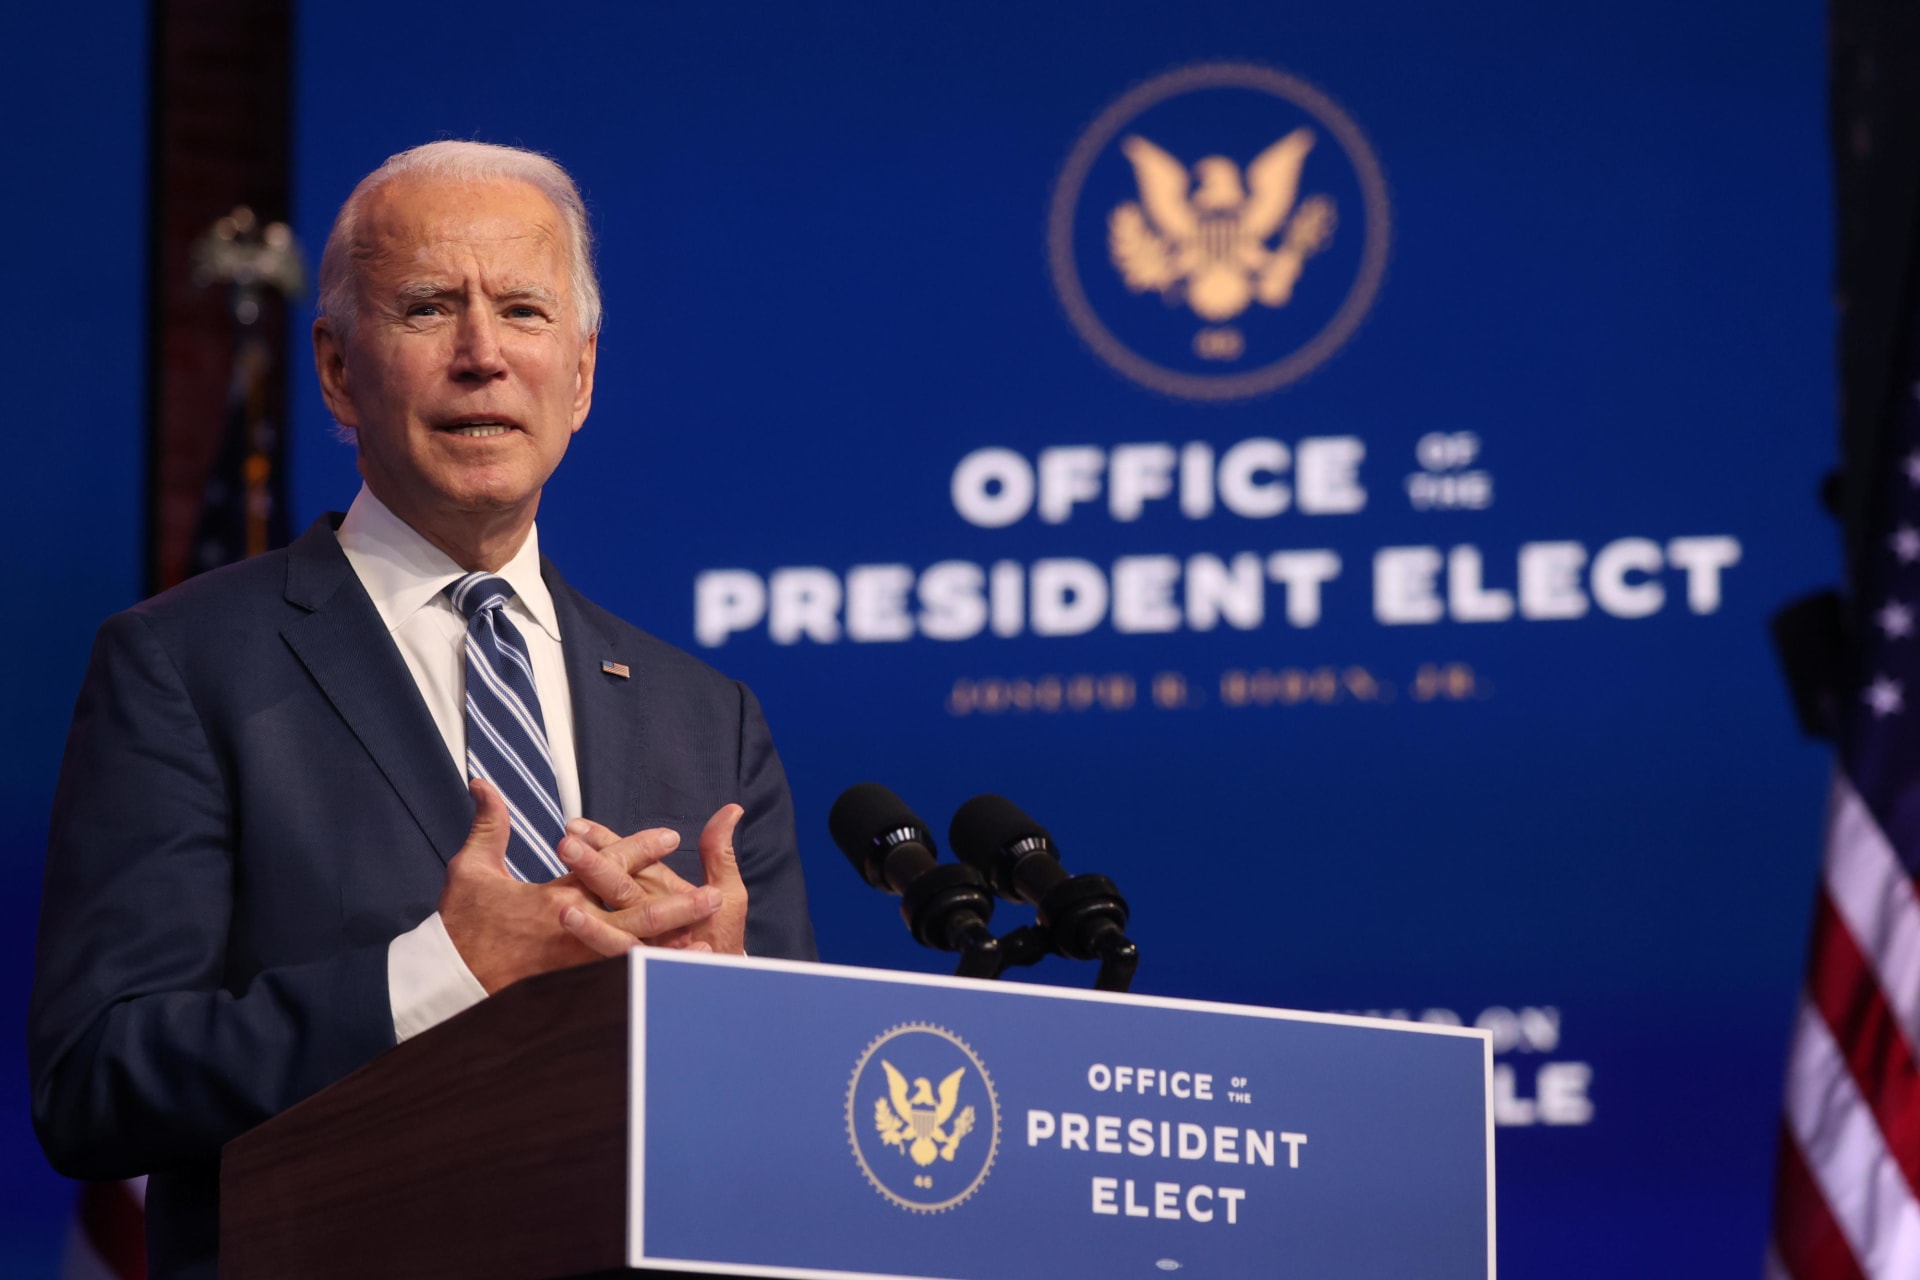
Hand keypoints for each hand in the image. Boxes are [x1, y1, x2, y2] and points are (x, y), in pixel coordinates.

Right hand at [440, 779, 720, 992]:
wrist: (443, 984)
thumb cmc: (458, 925)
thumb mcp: (469, 870)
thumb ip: (488, 825)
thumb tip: (482, 782)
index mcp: (553, 898)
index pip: (607, 867)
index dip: (639, 850)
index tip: (670, 837)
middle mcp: (571, 931)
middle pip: (633, 914)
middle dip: (674, 904)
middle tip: (712, 895)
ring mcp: (574, 966)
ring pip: (631, 952)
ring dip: (669, 945)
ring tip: (705, 941)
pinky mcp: (571, 991)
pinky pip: (618, 982)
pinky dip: (646, 977)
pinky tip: (672, 975)